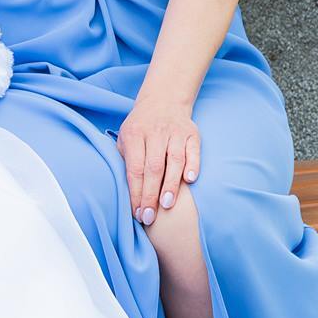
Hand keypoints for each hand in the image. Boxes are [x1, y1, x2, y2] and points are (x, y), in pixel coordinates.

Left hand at [118, 99, 199, 226]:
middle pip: (153, 168)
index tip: (136, 213)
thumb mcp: (125, 137)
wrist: (163, 100)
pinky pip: (193, 151)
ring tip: (167, 205)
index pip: (135, 168)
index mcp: (135, 134)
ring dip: (171, 185)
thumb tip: (124, 193)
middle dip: (150, 195)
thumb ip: (125, 161)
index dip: (136, 192)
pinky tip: (189, 181)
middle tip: (149, 217)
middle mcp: (155, 132)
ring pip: (174, 161)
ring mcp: (175, 132)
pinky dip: (193, 165)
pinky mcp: (192, 133)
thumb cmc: (141, 127)